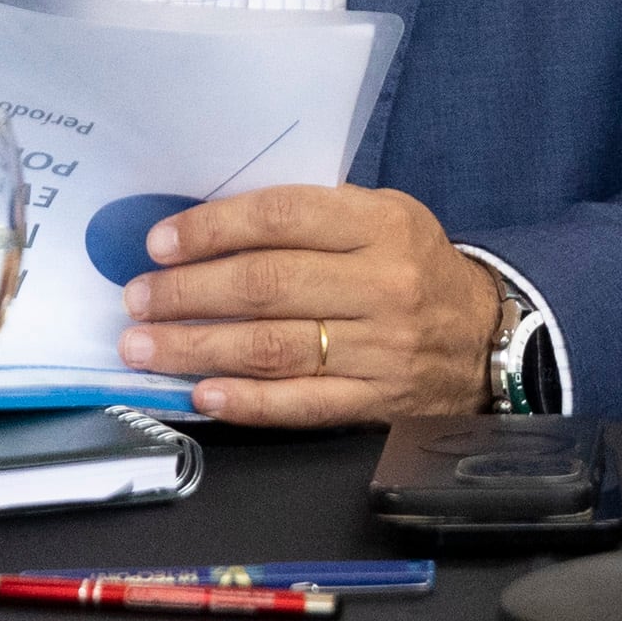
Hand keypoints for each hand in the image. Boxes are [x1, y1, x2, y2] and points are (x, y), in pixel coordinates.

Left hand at [117, 183, 498, 425]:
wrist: (485, 337)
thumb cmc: (413, 269)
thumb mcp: (385, 219)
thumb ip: (314, 218)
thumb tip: (210, 230)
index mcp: (384, 224)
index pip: (284, 217)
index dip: (213, 229)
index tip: (160, 244)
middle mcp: (385, 284)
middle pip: (268, 284)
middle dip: (188, 292)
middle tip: (136, 298)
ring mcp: (382, 348)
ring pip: (273, 347)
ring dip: (197, 347)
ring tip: (144, 346)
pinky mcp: (378, 401)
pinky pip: (301, 403)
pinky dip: (246, 401)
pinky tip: (201, 393)